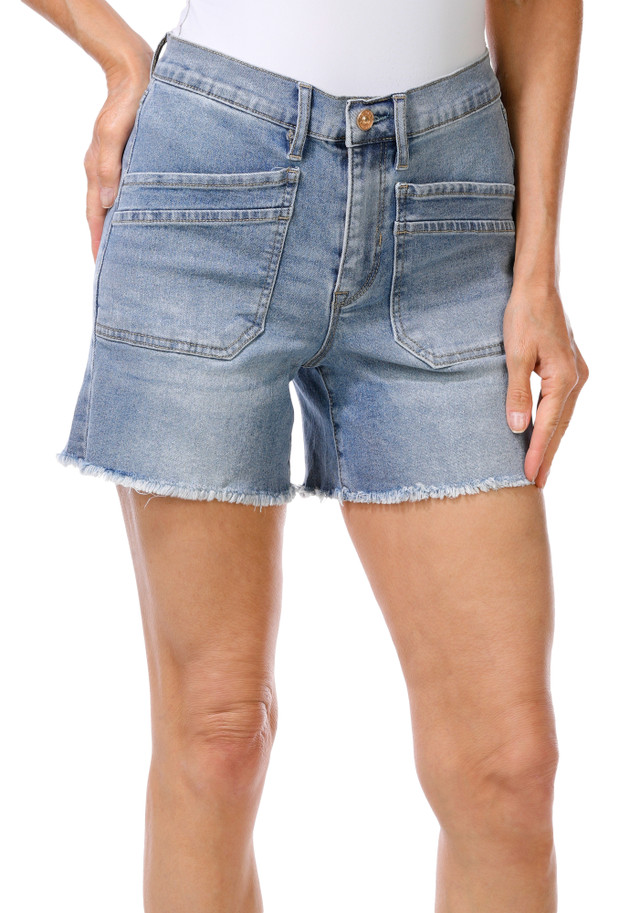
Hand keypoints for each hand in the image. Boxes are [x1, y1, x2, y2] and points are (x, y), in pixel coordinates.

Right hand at [84, 50, 152, 260]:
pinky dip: (129, 206)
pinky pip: (126, 188)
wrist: (136, 72)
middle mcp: (104, 171)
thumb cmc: (127, 102)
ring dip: (119, 224)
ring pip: (115, 203)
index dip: (98, 241)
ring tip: (130, 247)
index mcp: (97, 170)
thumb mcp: (114, 134)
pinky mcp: (128, 157)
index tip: (102, 265)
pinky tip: (140, 214)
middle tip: (117, 266)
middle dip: (107, 240)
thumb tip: (108, 202)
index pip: (96, 215)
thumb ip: (109, 168)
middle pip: (103, 214)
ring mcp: (115, 165)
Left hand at [503, 280, 588, 487]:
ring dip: (551, 441)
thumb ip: (516, 394)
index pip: (548, 425)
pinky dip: (553, 422)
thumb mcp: (514, 356)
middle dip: (547, 455)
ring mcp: (575, 373)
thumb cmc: (523, 316)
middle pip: (560, 426)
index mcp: (563, 378)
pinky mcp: (569, 368)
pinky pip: (561, 404)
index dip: (538, 453)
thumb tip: (518, 429)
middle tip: (537, 484)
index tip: (530, 477)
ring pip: (563, 416)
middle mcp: (576, 378)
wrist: (538, 287)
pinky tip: (545, 434)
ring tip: (540, 467)